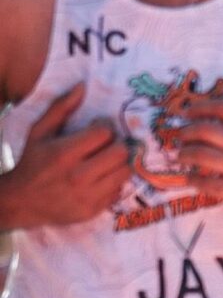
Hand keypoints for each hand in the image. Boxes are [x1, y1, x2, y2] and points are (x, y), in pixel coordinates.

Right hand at [0, 83, 128, 226]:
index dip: (104, 126)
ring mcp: (88, 195)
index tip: (97, 127)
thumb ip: (60, 108)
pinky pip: (119, 190)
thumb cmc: (33, 161)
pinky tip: (101, 177)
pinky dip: (114, 182)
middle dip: (116, 144)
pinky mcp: (94, 210)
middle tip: (107, 144)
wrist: (22, 201)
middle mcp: (78, 175)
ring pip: (125, 172)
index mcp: (65, 153)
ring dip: (119, 163)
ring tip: (107, 160)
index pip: (105, 133)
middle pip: (120, 152)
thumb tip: (82, 87)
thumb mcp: (39, 132)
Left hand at [174, 91, 222, 229]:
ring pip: (203, 156)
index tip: (186, 112)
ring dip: (185, 155)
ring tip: (180, 156)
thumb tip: (222, 86)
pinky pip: (207, 183)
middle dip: (186, 132)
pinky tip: (189, 179)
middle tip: (179, 136)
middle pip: (207, 130)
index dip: (200, 107)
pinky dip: (192, 180)